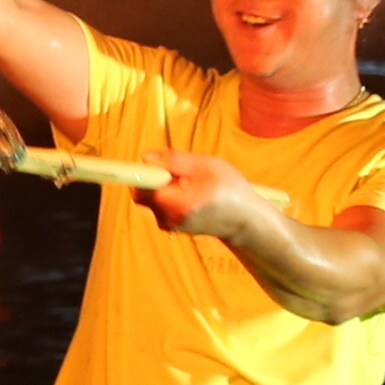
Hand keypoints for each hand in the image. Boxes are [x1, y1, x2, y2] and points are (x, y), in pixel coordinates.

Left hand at [142, 149, 268, 240]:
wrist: (245, 220)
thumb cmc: (228, 190)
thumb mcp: (204, 166)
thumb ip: (172, 161)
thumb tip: (144, 157)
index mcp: (171, 203)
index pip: (138, 188)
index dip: (140, 173)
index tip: (150, 164)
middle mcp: (165, 218)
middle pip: (144, 192)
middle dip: (157, 179)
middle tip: (184, 173)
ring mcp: (168, 225)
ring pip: (155, 198)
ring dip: (167, 187)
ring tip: (194, 184)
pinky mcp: (173, 226)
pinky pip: (163, 205)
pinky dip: (173, 196)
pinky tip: (194, 194)